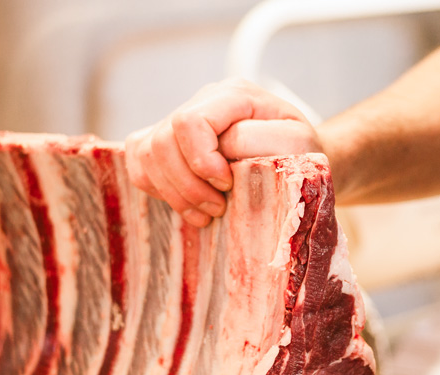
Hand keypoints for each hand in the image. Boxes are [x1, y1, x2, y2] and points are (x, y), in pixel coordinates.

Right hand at [125, 78, 322, 226]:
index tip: (226, 185)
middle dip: (187, 184)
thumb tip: (224, 147)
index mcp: (233, 96)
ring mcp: (180, 123)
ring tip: (207, 213)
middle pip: (163, 141)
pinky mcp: (167, 146)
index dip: (200, 160)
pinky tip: (189, 206)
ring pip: (147, 155)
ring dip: (174, 193)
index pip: (190, 122)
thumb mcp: (297, 144)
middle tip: (218, 208)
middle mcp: (202, 103)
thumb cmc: (299, 154)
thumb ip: (263, 139)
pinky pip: (139, 165)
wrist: (296, 162)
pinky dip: (158, 190)